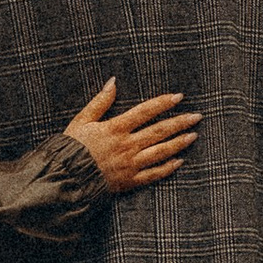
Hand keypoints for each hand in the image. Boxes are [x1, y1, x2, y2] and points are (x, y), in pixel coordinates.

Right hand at [65, 77, 199, 191]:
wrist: (65, 179)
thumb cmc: (71, 148)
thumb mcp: (81, 120)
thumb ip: (100, 101)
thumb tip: (113, 81)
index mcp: (115, 128)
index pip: (145, 111)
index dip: (163, 103)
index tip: (179, 97)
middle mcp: (127, 145)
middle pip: (159, 131)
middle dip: (180, 122)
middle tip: (197, 116)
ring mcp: (130, 164)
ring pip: (161, 152)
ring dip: (179, 143)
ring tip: (194, 135)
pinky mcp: (129, 181)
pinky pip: (153, 175)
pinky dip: (167, 168)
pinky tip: (179, 162)